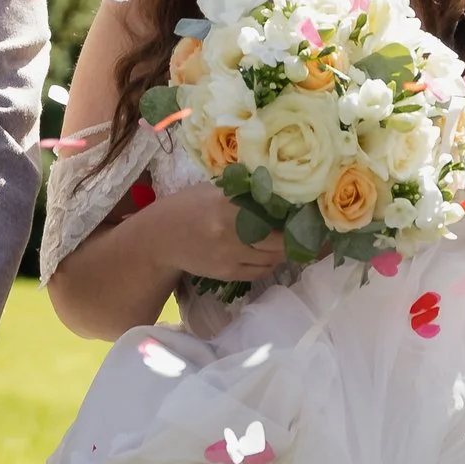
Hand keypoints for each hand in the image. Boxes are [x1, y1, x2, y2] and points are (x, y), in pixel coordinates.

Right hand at [138, 174, 297, 284]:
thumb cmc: (186, 208)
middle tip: (302, 231)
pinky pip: (259, 271)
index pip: (271, 212)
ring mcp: (229, 255)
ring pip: (272, 258)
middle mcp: (231, 231)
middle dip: (293, 237)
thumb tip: (276, 191)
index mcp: (228, 204)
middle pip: (277, 239)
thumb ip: (240, 192)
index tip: (304, 213)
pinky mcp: (226, 272)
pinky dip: (269, 264)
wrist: (160, 239)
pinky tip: (270, 256)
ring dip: (283, 252)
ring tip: (288, 242)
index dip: (292, 215)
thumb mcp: (211, 191)